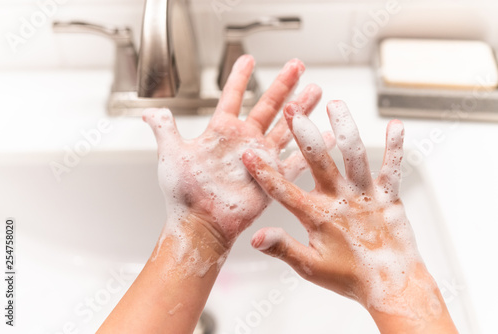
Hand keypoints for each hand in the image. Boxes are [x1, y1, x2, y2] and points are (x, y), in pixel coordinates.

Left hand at [143, 55, 323, 248]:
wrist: (200, 223)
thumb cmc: (183, 193)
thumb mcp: (171, 155)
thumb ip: (165, 130)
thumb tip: (150, 112)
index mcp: (221, 132)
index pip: (232, 96)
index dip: (240, 77)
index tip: (248, 59)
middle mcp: (243, 141)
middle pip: (267, 106)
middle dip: (283, 85)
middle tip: (298, 65)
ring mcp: (259, 158)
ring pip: (285, 127)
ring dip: (300, 110)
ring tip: (316, 91)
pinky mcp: (272, 177)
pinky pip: (296, 161)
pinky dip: (311, 148)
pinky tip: (325, 135)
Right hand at [242, 101, 456, 330]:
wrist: (392, 287)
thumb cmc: (349, 278)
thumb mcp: (309, 266)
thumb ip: (282, 248)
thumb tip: (256, 237)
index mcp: (318, 217)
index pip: (283, 190)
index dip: (264, 171)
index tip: (249, 153)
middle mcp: (341, 200)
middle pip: (319, 161)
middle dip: (304, 133)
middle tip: (293, 110)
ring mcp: (366, 196)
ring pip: (354, 155)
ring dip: (344, 128)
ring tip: (334, 104)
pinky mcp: (389, 197)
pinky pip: (392, 168)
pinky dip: (394, 147)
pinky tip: (395, 124)